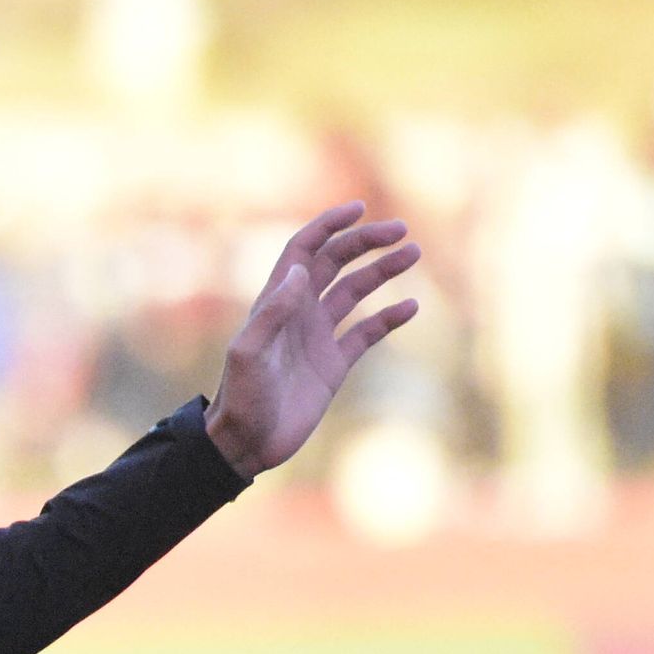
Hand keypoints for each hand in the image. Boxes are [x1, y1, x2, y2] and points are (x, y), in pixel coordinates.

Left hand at [206, 203, 422, 477]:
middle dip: (366, 242)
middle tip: (401, 232)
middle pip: (336, 263)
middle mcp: (299, 312)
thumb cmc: (241, 399)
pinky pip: (367, 332)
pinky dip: (388, 318)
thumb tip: (299, 270)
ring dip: (383, 271)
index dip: (328, 226)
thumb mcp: (248, 353)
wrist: (247, 444)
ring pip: (356, 291)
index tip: (358, 209)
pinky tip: (410, 308)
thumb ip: (272, 312)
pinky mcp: (334, 364)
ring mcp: (318, 337)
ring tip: (411, 254)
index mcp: (276, 302)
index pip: (304, 250)